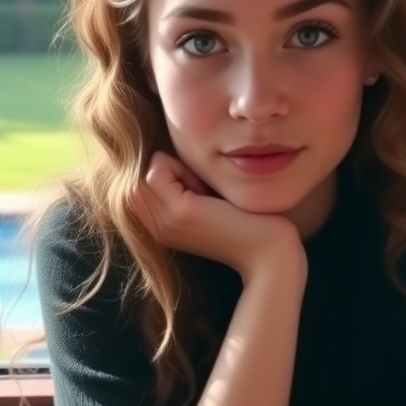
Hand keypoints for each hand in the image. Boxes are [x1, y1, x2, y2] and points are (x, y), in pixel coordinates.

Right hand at [129, 151, 304, 280]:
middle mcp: (154, 228)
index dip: (169, 174)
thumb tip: (173, 150)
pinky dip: (183, 168)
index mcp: (159, 226)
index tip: (200, 192)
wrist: (269, 255)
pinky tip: (209, 193)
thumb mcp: (206, 201)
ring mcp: (163, 222)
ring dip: (176, 167)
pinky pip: (157, 168)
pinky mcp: (179, 213)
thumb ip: (184, 185)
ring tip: (205, 192)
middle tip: (202, 190)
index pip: (139, 179)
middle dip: (168, 168)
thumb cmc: (248, 224)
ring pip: (145, 170)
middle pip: (136, 175)